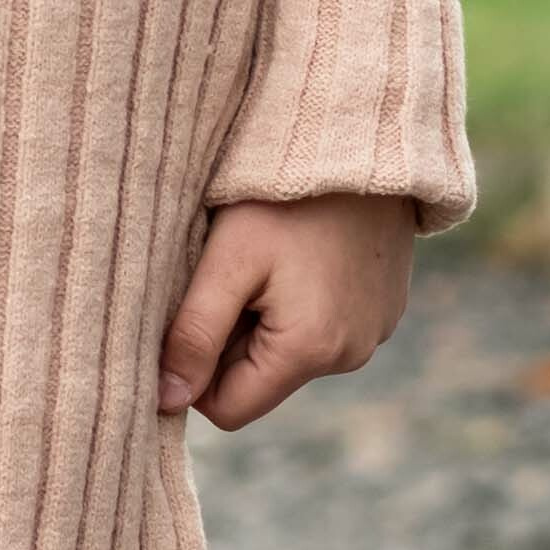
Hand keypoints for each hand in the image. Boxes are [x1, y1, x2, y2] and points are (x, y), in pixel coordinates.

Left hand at [156, 191, 414, 433]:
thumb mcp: (227, 260)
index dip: (195, 370)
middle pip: (259, 381)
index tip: (192, 312)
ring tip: (268, 257)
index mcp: (310, 352)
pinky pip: (324, 329)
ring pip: (288, 354)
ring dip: (264, 320)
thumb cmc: (285, 195)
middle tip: (230, 273)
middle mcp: (351, 356)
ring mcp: (375, 332)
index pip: (227, 410)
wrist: (363, 139)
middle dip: (232, 340)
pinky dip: (299, 302)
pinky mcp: (385, 308)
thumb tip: (164, 401)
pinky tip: (300, 253)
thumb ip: (193, 335)